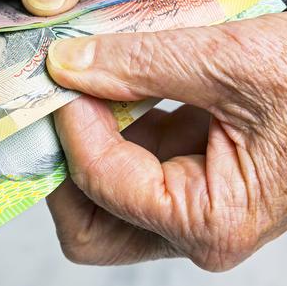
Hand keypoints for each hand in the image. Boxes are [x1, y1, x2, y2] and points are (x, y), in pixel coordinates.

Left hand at [44, 9, 286, 269]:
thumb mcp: (232, 60)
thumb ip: (140, 62)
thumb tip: (67, 63)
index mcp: (211, 220)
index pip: (101, 184)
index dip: (72, 125)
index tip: (63, 73)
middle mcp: (196, 225)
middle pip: (88, 223)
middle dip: (61, 162)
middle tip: (53, 102)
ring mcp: (191, 202)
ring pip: (102, 195)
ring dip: (84, 138)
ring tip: (81, 84)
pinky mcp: (191, 173)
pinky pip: (128, 160)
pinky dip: (110, 123)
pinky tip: (113, 83)